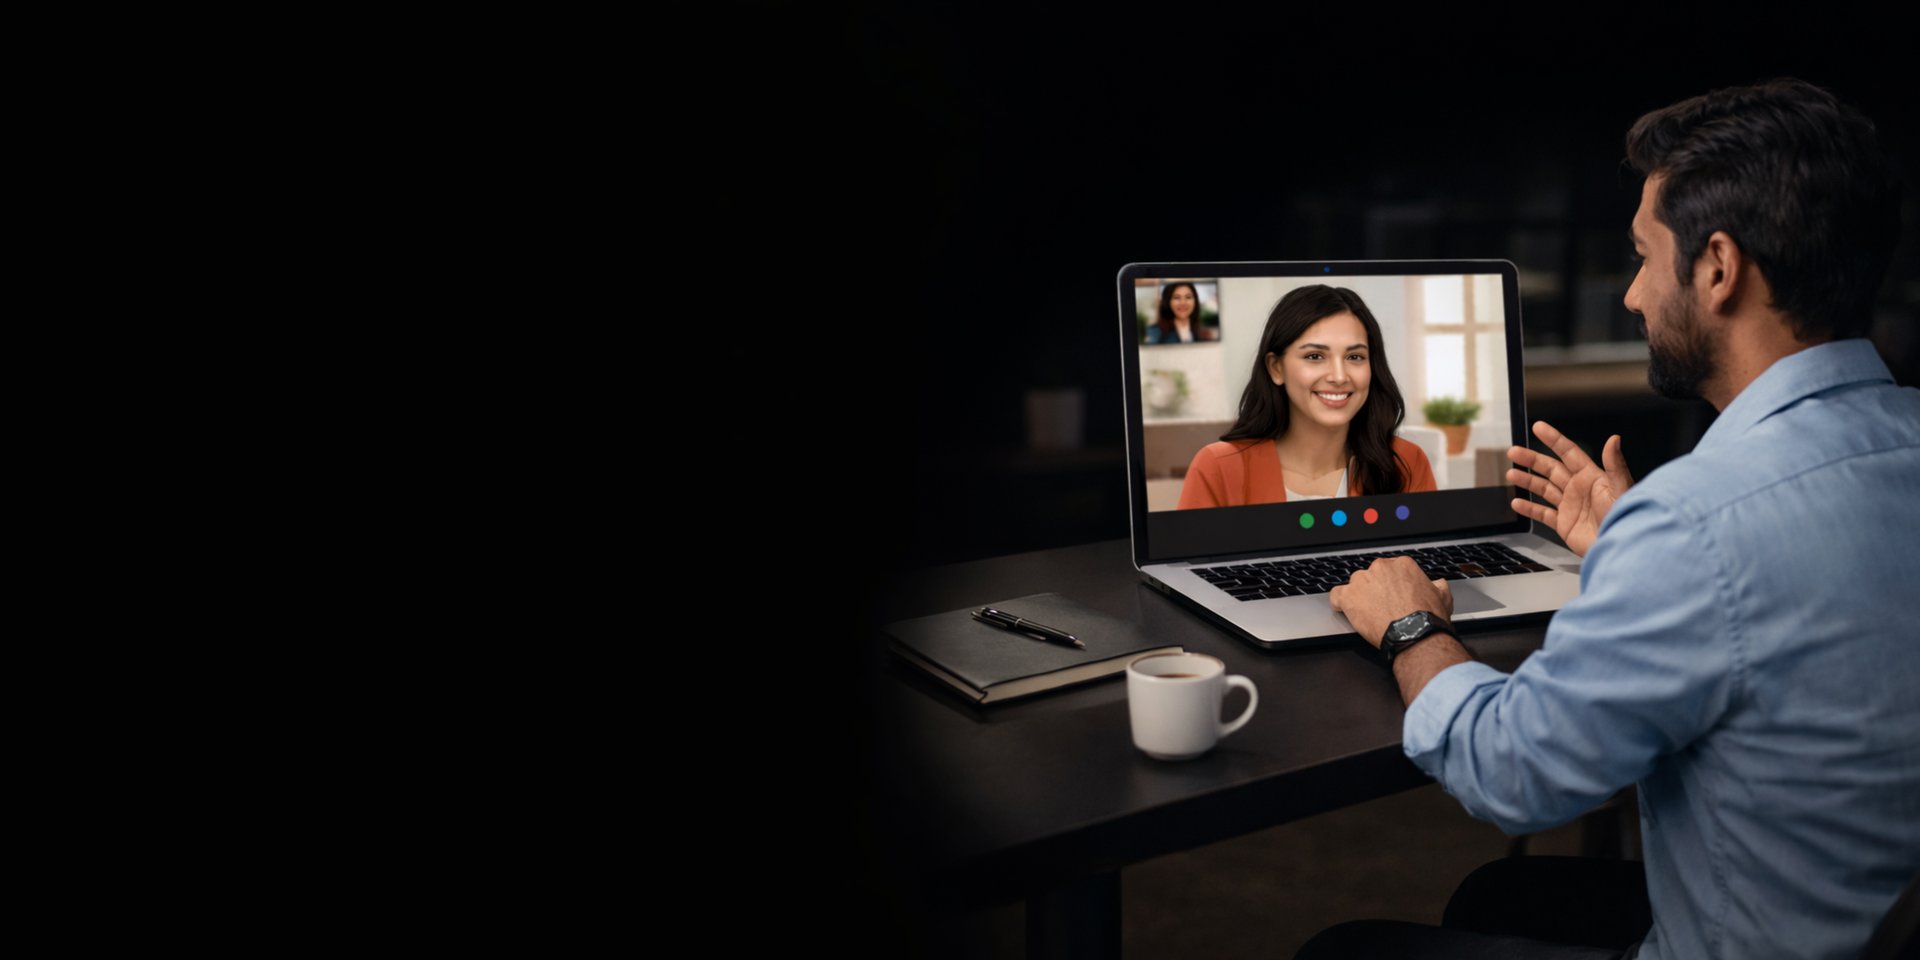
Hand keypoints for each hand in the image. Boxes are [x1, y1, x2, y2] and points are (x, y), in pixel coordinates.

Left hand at [1329, 557, 1453, 647]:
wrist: (1415, 634)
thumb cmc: (1428, 618)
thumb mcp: (1442, 597)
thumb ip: (1436, 586)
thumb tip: (1437, 584)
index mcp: (1402, 565)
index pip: (1391, 570)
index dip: (1392, 586)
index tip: (1393, 596)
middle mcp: (1381, 568)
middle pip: (1372, 576)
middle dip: (1376, 590)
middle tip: (1383, 607)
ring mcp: (1362, 581)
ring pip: (1355, 585)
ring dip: (1360, 597)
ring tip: (1369, 613)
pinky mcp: (1349, 597)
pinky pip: (1336, 596)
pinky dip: (1340, 604)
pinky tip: (1346, 610)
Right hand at [1506, 420, 1633, 557]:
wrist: (1619, 547)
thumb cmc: (1624, 518)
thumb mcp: (1620, 488)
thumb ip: (1615, 464)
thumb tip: (1614, 439)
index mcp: (1591, 477)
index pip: (1569, 453)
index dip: (1553, 439)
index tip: (1538, 427)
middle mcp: (1579, 489)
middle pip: (1551, 469)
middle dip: (1531, 460)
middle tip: (1513, 452)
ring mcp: (1570, 506)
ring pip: (1544, 489)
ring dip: (1527, 481)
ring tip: (1511, 474)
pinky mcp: (1565, 524)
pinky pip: (1543, 514)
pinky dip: (1529, 508)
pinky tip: (1517, 503)